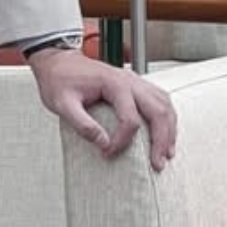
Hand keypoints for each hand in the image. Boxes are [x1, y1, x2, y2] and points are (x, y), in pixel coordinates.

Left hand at [28, 48, 177, 171]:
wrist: (56, 62)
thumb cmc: (59, 79)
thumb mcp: (62, 103)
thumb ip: (82, 124)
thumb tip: (103, 143)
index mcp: (112, 82)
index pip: (130, 118)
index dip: (122, 140)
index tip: (108, 153)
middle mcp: (128, 80)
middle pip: (157, 111)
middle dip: (161, 140)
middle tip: (157, 164)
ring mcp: (133, 81)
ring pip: (164, 104)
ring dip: (169, 130)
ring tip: (166, 153)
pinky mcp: (133, 85)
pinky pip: (159, 100)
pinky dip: (166, 118)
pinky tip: (165, 133)